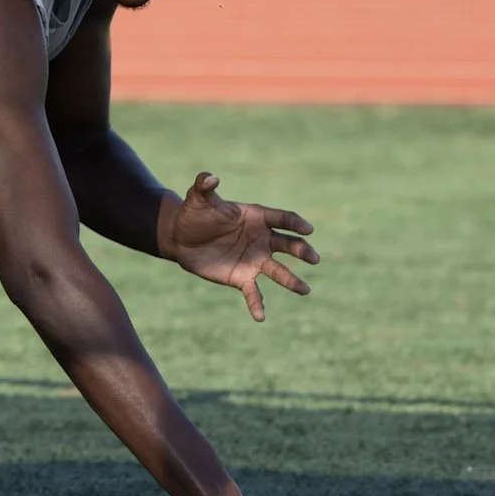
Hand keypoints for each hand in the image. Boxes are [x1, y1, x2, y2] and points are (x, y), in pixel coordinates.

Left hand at [162, 173, 317, 321]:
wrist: (181, 238)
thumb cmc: (194, 214)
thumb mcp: (198, 198)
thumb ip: (204, 186)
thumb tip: (210, 178)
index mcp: (257, 217)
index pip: (282, 219)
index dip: (295, 223)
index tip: (307, 230)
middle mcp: (261, 239)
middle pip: (288, 244)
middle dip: (302, 251)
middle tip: (314, 258)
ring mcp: (254, 260)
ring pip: (278, 271)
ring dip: (292, 281)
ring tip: (305, 291)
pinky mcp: (242, 278)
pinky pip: (253, 293)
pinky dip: (257, 304)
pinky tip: (260, 317)